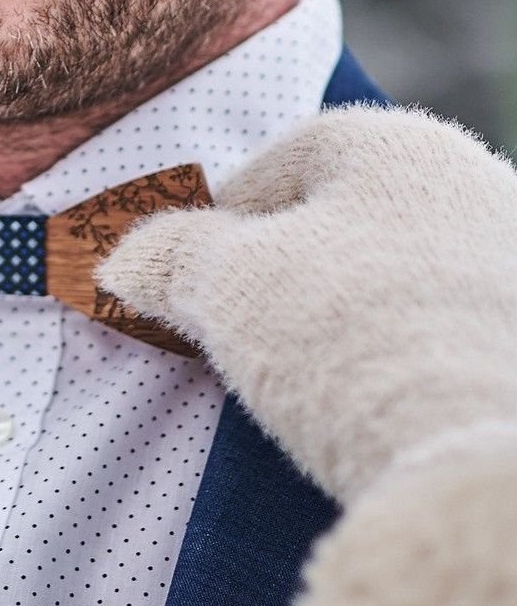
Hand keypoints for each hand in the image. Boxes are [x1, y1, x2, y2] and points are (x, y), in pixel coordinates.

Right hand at [97, 106, 516, 501]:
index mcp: (403, 146)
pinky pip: (439, 335)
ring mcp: (511, 269)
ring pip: (395, 279)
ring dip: (338, 318)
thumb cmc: (344, 337)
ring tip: (298, 381)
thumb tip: (128, 258)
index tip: (186, 277)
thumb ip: (169, 256)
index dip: (219, 217)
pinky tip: (369, 407)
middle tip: (232, 330)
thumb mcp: (226, 286)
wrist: (481, 459)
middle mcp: (477, 188)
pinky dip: (396, 360)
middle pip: (345, 219)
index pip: (285, 159)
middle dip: (280, 269)